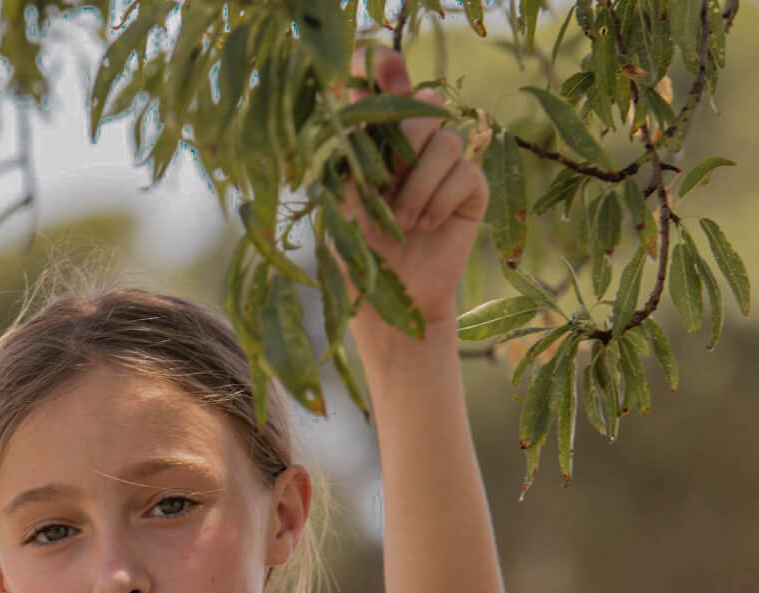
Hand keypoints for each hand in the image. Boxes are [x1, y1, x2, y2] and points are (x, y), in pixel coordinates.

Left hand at [332, 45, 488, 359]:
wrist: (390, 305)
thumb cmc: (359, 257)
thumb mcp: (344, 202)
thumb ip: (352, 153)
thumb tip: (360, 103)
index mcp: (376, 141)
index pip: (382, 85)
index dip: (381, 67)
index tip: (376, 65)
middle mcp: (413, 146)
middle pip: (421, 106)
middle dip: (401, 147)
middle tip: (384, 190)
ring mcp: (445, 165)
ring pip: (444, 140)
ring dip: (417, 185)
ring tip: (403, 224)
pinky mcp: (471, 190)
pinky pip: (464, 171)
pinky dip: (440, 200)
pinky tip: (426, 226)